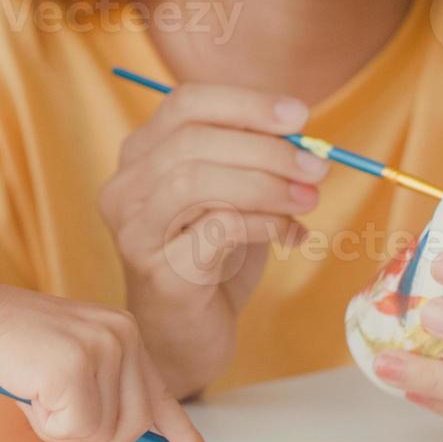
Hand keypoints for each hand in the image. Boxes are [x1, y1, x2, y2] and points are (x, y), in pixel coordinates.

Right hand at [0, 282, 217, 441]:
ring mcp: (103, 348)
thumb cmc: (15, 350)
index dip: (183, 432)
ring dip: (66, 434)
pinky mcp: (76, 365)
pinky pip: (76, 430)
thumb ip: (107, 402)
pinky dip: (49, 428)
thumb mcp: (72, 371)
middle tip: (58, 425)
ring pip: (105, 433)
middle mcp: (124, 336)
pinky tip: (31, 395)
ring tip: (39, 399)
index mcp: (125, 333)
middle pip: (135, 426)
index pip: (162, 395)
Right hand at [99, 83, 324, 391]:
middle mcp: (125, 189)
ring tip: (307, 199)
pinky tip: (289, 235)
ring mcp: (134, 232)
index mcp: (140, 157)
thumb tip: (299, 129)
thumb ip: (252, 159)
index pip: (184, 103)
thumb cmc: (210, 261)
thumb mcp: (232, 197)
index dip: (245, 103)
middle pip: (192, 140)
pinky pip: (216, 228)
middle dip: (266, 148)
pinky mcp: (158, 273)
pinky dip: (264, 223)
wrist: (185, 338)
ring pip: (196, 181)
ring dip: (265, 184)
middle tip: (317, 165)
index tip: (299, 115)